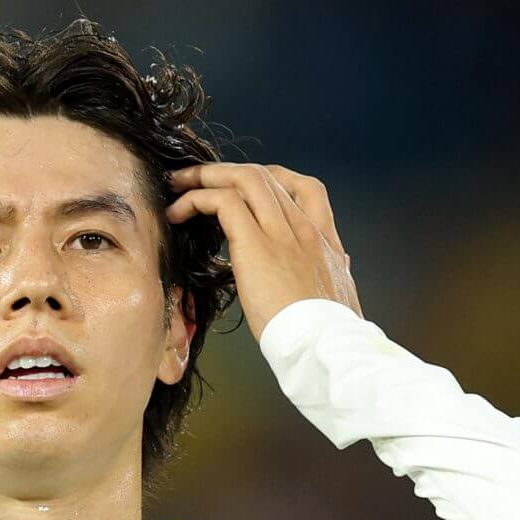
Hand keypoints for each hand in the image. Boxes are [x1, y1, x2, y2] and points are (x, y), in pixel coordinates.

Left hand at [165, 163, 360, 338]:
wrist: (328, 348)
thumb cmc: (330, 336)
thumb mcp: (342, 296)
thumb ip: (336, 274)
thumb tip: (340, 266)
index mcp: (325, 241)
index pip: (304, 188)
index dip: (271, 179)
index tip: (244, 187)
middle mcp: (305, 228)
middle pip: (266, 176)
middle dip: (226, 171)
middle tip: (198, 179)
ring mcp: (283, 233)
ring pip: (244, 178)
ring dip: (206, 176)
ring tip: (180, 185)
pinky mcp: (257, 244)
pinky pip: (223, 202)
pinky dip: (196, 199)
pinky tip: (178, 212)